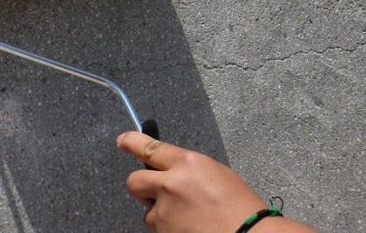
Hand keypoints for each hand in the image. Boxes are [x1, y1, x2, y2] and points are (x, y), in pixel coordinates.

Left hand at [117, 131, 314, 232]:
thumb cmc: (241, 207)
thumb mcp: (217, 174)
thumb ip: (189, 171)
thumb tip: (172, 174)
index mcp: (188, 163)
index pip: (150, 148)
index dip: (133, 142)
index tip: (123, 141)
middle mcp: (170, 184)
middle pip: (134, 180)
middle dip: (141, 186)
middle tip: (153, 192)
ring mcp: (164, 212)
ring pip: (148, 212)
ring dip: (161, 214)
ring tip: (188, 219)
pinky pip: (158, 229)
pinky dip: (168, 229)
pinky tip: (189, 229)